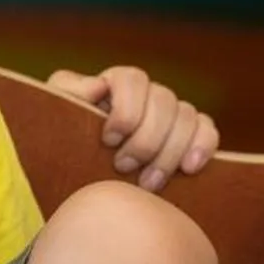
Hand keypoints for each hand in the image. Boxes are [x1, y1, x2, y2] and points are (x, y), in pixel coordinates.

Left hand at [47, 66, 219, 191]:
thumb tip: (99, 86)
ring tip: (149, 183)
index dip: (126, 109)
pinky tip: (190, 169)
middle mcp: (148, 96)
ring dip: (170, 152)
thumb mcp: (56, 116)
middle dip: (146, 139)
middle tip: (123, 168)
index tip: (109, 139)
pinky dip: (203, 146)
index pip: (133, 79)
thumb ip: (68, 94)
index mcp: (116, 85)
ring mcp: (172, 116)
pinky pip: (207, 131)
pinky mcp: (190, 139)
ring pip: (188, 116)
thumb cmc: (63, 142)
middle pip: (164, 101)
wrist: (76, 180)